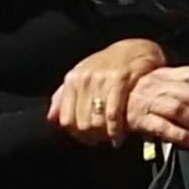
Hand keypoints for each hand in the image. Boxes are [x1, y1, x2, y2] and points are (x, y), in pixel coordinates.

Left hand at [49, 38, 167, 142]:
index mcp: (72, 80)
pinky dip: (116, 129)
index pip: (67, 119)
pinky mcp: (121, 80)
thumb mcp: (83, 76)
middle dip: (93, 136)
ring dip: (105, 135)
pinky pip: (113, 113)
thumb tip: (52, 118)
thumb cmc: (108, 65)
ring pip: (97, 121)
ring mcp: (102, 79)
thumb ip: (64, 96)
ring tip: (111, 138)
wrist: (137, 48)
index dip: (77, 134)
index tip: (88, 139)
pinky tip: (120, 135)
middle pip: (83, 123)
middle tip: (103, 140)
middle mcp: (85, 79)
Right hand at [123, 64, 188, 148]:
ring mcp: (147, 103)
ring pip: (177, 108)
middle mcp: (155, 86)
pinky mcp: (140, 120)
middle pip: (187, 93)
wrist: (105, 105)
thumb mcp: (156, 79)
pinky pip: (163, 127)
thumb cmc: (135, 94)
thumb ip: (180, 76)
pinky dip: (181, 135)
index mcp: (161, 74)